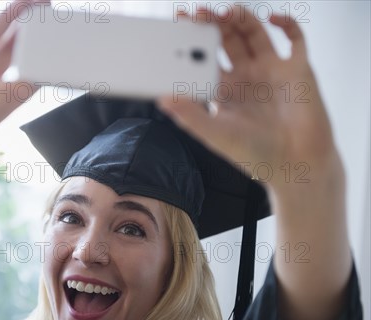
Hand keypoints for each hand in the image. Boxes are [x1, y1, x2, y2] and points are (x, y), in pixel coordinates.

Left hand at [156, 6, 340, 196]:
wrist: (297, 164)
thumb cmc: (255, 154)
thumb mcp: (215, 134)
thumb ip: (189, 115)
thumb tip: (161, 99)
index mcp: (224, 91)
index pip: (203, 59)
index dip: (192, 41)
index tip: (178, 23)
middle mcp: (246, 77)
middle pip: (226, 40)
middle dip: (212, 24)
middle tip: (199, 13)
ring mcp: (271, 70)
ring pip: (254, 33)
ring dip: (241, 19)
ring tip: (227, 12)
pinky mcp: (297, 68)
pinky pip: (294, 38)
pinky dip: (286, 23)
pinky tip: (273, 18)